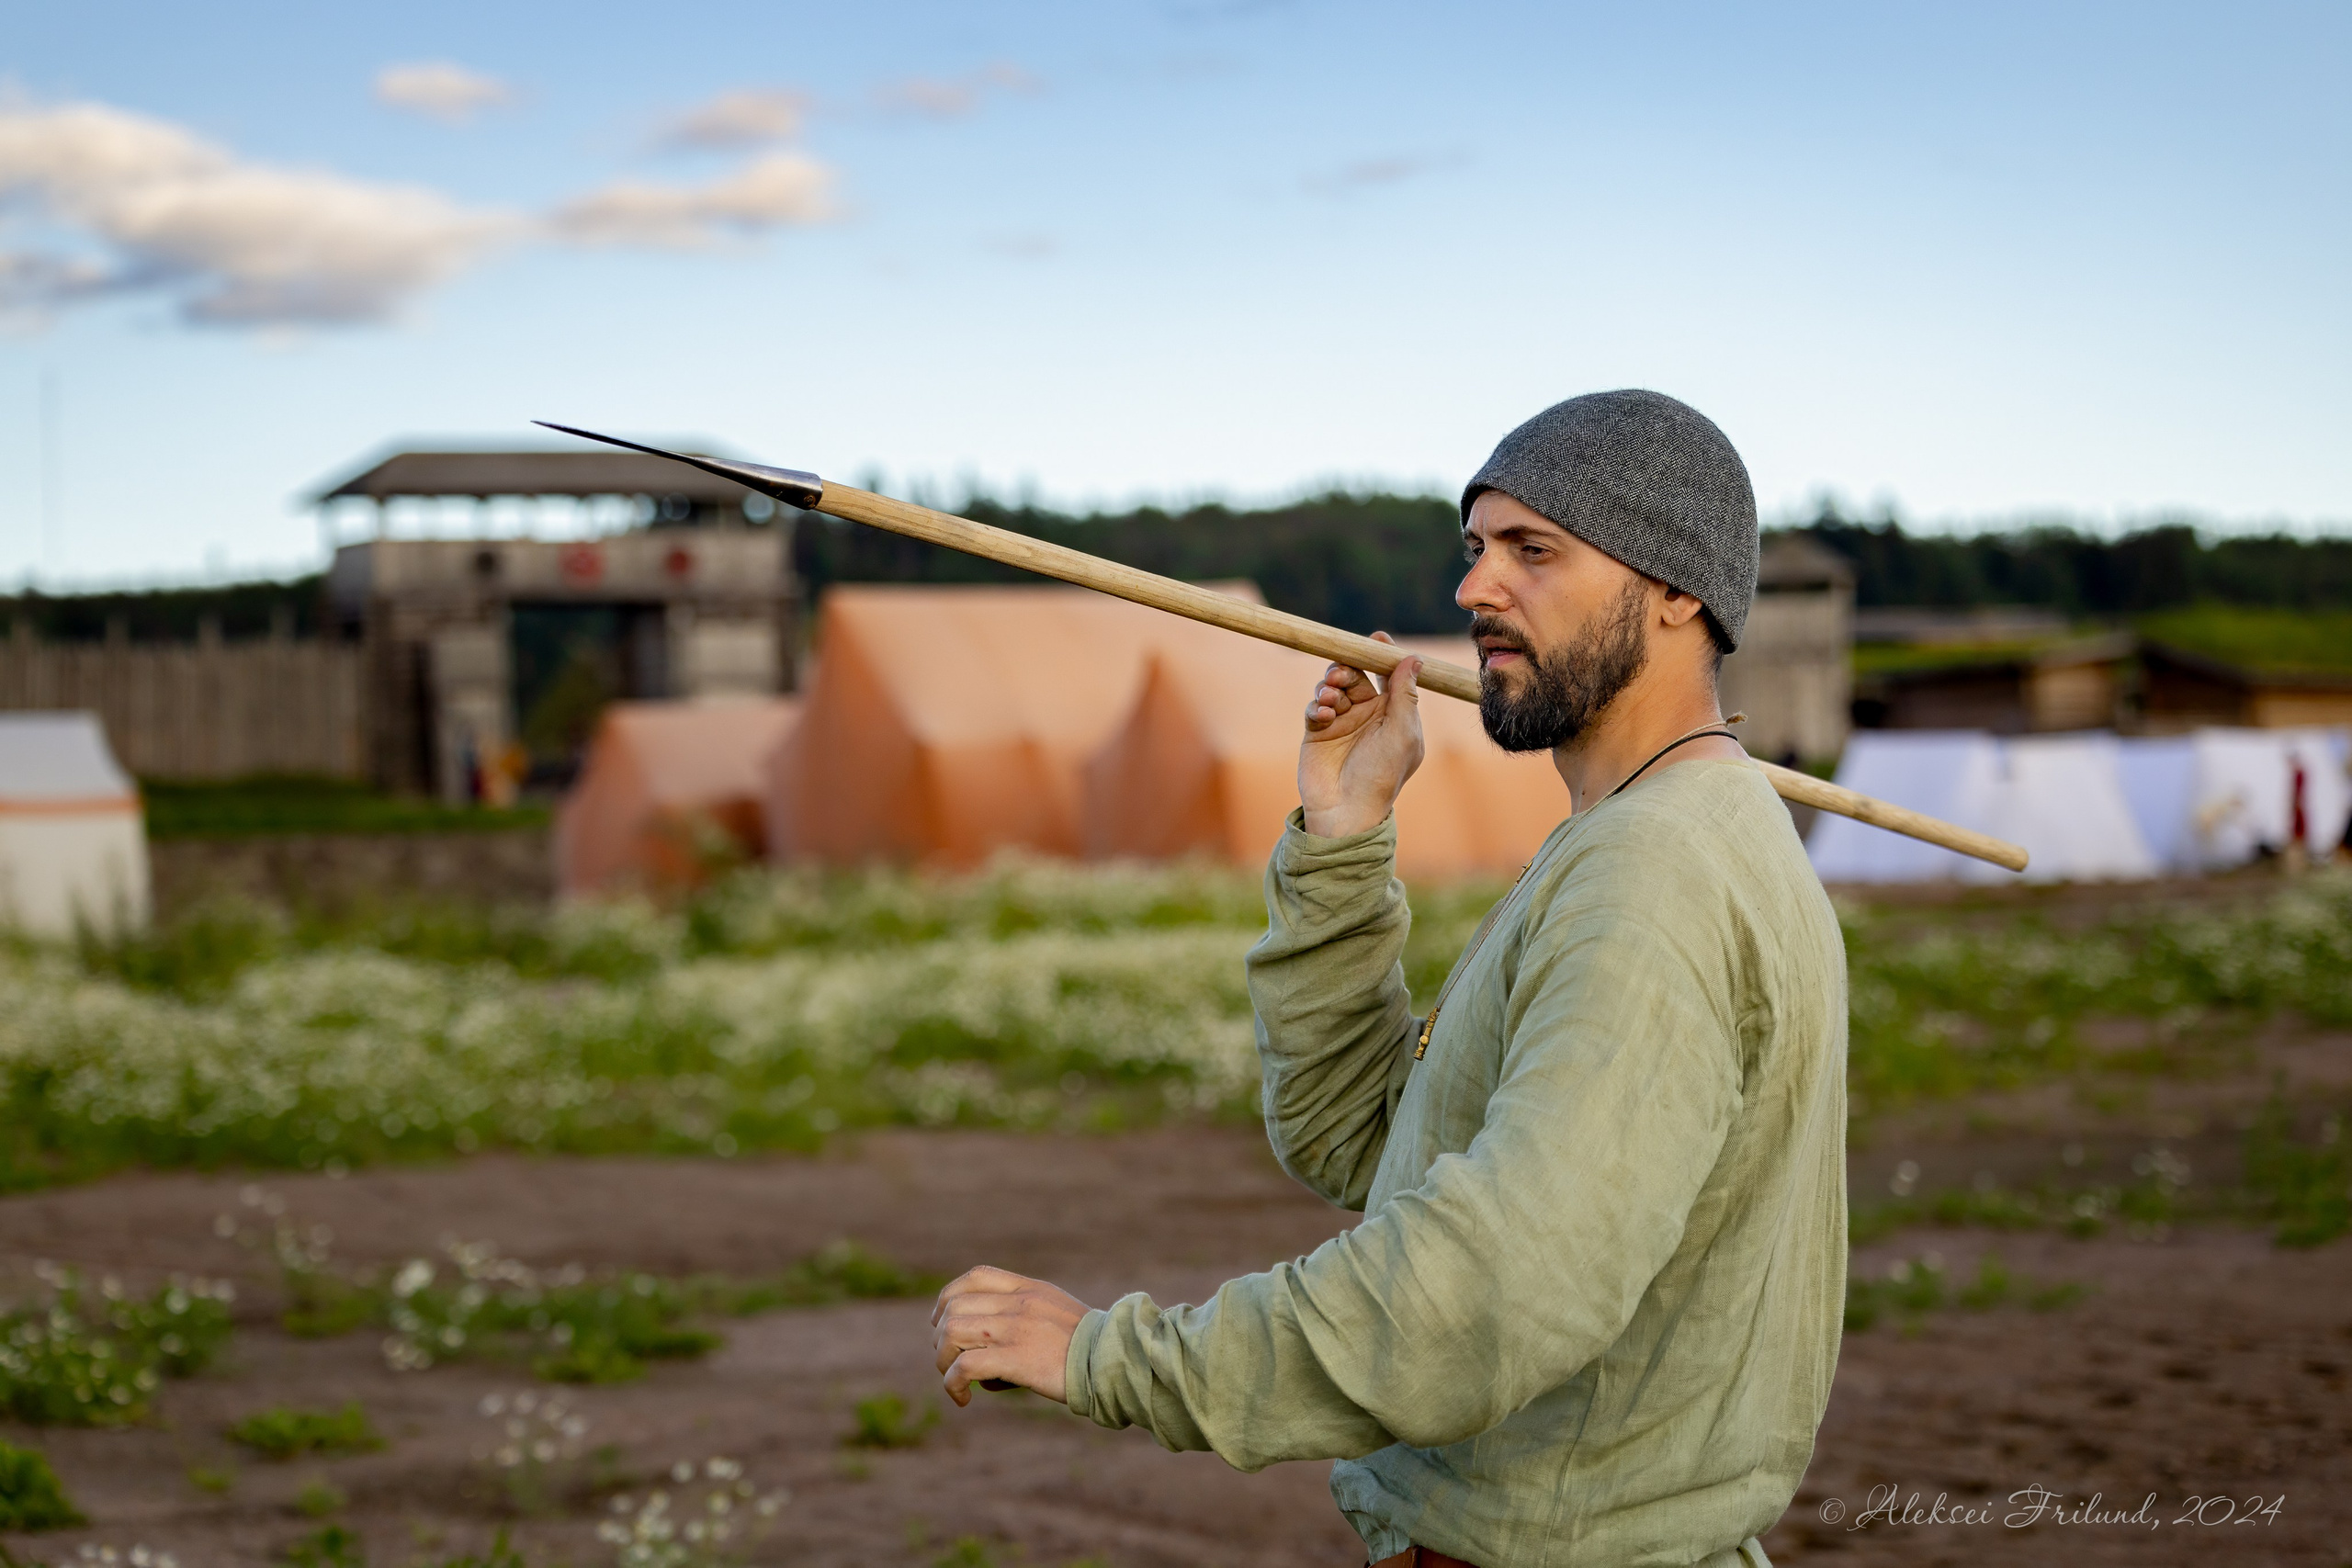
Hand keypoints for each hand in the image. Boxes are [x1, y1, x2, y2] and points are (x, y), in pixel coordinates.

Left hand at [931, 1266, 1091, 1407]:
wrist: (1116, 1359)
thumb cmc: (1092, 1349)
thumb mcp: (1058, 1317)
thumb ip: (1026, 1323)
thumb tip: (987, 1366)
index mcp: (1030, 1289)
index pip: (976, 1277)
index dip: (950, 1298)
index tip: (944, 1322)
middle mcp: (1019, 1303)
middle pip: (955, 1307)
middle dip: (941, 1336)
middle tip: (949, 1360)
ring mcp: (1016, 1328)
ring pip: (952, 1332)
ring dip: (943, 1359)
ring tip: (955, 1380)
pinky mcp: (1015, 1358)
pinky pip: (964, 1366)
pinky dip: (953, 1383)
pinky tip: (963, 1398)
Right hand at [1299, 632, 1424, 837]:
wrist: (1346, 811)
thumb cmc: (1382, 775)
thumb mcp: (1402, 733)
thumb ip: (1405, 694)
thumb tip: (1415, 658)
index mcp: (1394, 714)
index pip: (1388, 675)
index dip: (1382, 655)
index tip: (1375, 638)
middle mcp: (1367, 715)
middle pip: (1355, 674)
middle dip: (1347, 668)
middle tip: (1341, 674)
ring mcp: (1341, 722)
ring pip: (1332, 686)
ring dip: (1330, 685)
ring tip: (1330, 697)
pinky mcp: (1317, 732)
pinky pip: (1315, 706)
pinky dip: (1317, 704)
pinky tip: (1323, 713)